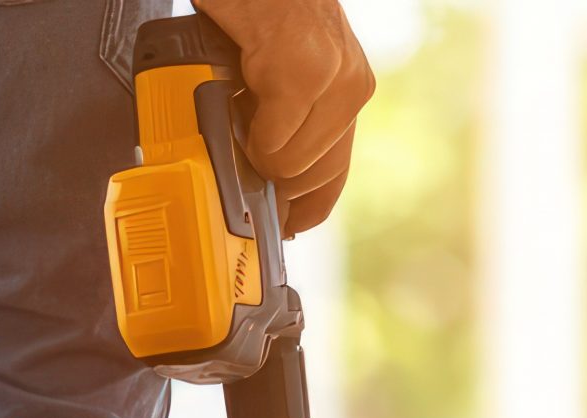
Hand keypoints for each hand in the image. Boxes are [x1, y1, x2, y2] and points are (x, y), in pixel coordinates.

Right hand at [202, 0, 376, 235]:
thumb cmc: (257, 4)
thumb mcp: (280, 65)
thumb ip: (285, 115)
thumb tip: (264, 177)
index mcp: (349, 91)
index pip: (334, 175)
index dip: (303, 209)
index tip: (279, 227)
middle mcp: (350, 88)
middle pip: (310, 179)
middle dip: (268, 176)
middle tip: (238, 146)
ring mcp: (332, 80)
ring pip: (290, 166)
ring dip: (253, 150)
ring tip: (236, 109)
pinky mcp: (303, 72)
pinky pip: (272, 137)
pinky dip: (245, 129)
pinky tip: (238, 95)